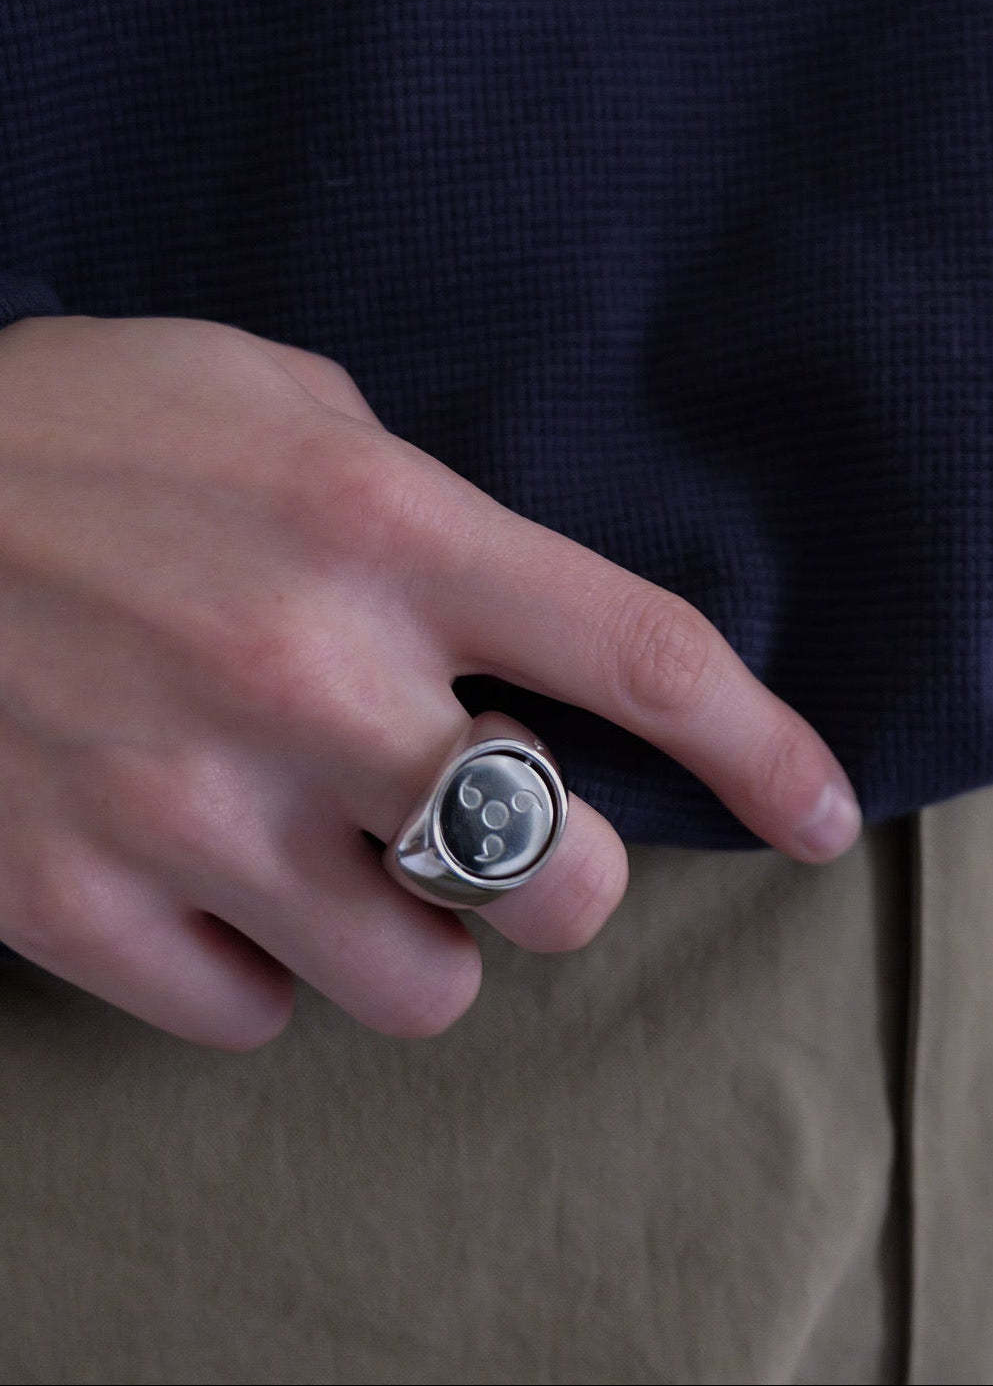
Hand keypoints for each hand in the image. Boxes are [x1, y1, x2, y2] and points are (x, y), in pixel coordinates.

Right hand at [0, 315, 860, 1047]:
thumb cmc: (77, 426)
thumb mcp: (270, 399)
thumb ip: (412, 499)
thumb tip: (499, 614)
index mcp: (380, 528)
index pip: (643, 660)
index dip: (763, 751)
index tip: (816, 810)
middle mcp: (307, 679)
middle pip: (563, 882)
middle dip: (564, 876)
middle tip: (499, 833)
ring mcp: (188, 807)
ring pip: (421, 989)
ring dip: (415, 941)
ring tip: (345, 870)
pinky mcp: (73, 899)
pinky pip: (249, 1017)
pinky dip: (259, 969)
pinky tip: (216, 885)